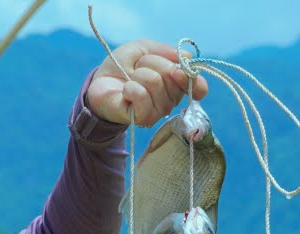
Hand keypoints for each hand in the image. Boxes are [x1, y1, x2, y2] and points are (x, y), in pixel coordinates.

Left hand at [86, 39, 208, 126]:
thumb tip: (187, 56)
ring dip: (138, 73)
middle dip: (153, 62)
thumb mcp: (144, 49)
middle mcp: (170, 100)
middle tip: (139, 66)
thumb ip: (165, 51)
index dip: (193, 77)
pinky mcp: (140, 118)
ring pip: (155, 82)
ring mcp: (157, 112)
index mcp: (176, 85)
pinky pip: (141, 96)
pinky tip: (125, 90)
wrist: (100, 82)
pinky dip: (130, 86)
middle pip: (174, 75)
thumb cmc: (123, 66)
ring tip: (130, 79)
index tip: (180, 68)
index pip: (199, 88)